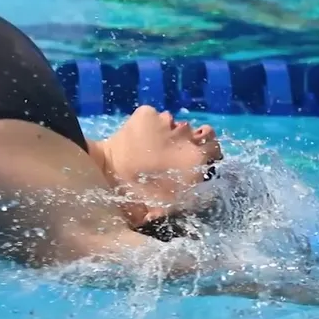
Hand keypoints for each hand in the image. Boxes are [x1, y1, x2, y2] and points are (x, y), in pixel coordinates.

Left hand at [99, 106, 222, 219]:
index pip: (215, 149)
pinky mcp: (147, 113)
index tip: (197, 157)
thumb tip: (193, 202)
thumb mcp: (163, 204)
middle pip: (203, 132)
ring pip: (176, 124)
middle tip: (178, 148)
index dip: (209, 152)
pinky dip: (150, 123)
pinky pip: (155, 116)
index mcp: (193, 160)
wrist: (103, 171)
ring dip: (169, 132)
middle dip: (195, 139)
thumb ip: (182, 201)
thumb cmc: (133, 193)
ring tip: (154, 143)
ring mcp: (166, 122)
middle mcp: (185, 137)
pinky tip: (140, 134)